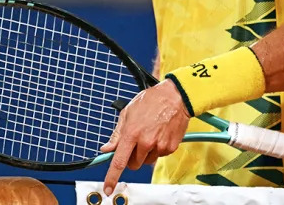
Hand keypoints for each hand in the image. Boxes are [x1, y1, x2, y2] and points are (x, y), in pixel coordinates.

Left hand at [100, 81, 190, 195]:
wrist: (176, 96)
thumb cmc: (152, 100)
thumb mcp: (128, 112)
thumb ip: (117, 133)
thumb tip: (107, 148)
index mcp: (132, 133)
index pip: (119, 162)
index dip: (112, 177)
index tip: (108, 187)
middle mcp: (146, 142)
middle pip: (133, 165)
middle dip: (131, 158)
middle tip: (136, 144)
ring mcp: (159, 146)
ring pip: (147, 161)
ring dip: (146, 153)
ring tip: (150, 134)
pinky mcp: (170, 147)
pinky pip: (159, 155)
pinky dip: (158, 149)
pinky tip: (160, 134)